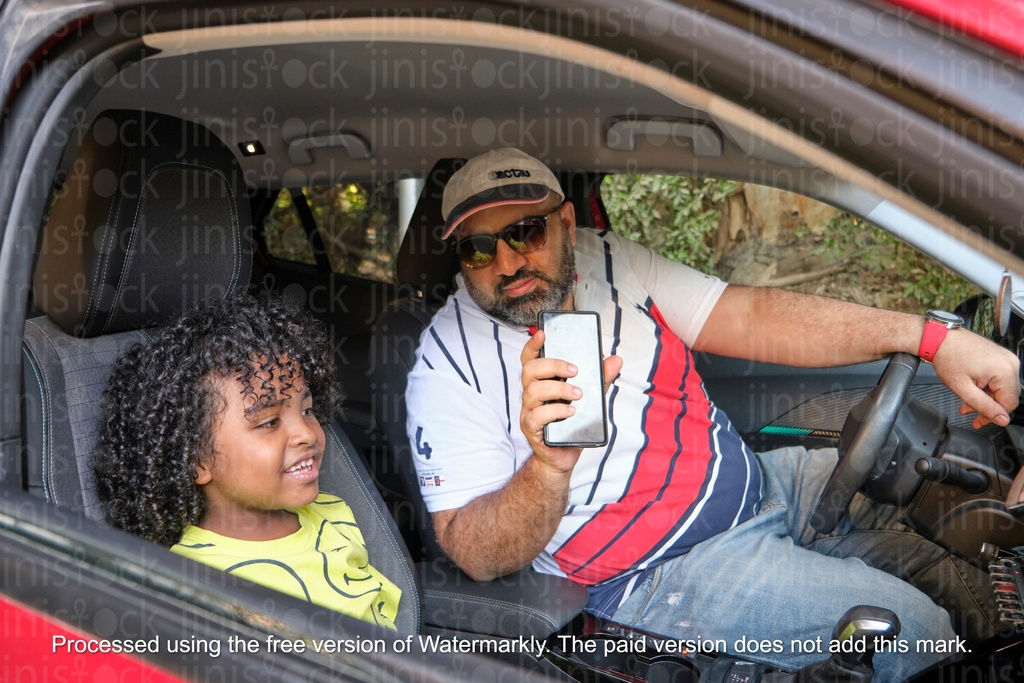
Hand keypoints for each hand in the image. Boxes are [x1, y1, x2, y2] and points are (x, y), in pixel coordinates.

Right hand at [519, 330, 621, 472]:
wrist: (563, 456)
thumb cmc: (572, 423)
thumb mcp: (591, 398)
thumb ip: (600, 379)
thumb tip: (616, 360)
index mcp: (541, 381)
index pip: (530, 358)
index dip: (533, 344)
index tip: (544, 334)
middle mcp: (531, 393)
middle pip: (530, 370)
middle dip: (553, 365)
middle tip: (575, 370)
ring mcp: (529, 411)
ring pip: (533, 391)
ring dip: (558, 389)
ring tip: (578, 394)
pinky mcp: (531, 429)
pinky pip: (536, 416)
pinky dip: (555, 411)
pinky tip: (570, 412)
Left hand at [932, 329, 1019, 428]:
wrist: (939, 338)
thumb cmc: (948, 357)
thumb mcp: (964, 389)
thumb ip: (984, 406)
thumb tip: (1002, 419)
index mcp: (1005, 370)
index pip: (1009, 403)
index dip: (993, 416)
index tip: (979, 422)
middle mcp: (1010, 363)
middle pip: (1006, 396)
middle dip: (987, 407)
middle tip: (969, 413)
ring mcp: (1005, 358)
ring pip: (1001, 388)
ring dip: (984, 398)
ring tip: (965, 403)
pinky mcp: (999, 356)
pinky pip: (998, 378)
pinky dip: (985, 387)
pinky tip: (971, 390)